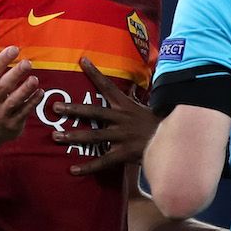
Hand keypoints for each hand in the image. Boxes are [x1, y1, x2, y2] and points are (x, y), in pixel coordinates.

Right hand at [0, 27, 41, 147]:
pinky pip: (24, 112)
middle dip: (15, 75)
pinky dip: (32, 102)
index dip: (1, 60)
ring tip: (34, 80)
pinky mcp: (12, 124)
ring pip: (14, 102)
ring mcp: (1, 114)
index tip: (14, 49)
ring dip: (25, 90)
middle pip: (2, 87)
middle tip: (28, 63)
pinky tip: (40, 92)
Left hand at [53, 58, 158, 175]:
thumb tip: (132, 86)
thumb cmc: (159, 125)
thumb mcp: (146, 109)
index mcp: (127, 106)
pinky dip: (88, 167)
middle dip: (74, 109)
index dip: (95, 73)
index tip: (82, 60)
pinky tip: (73, 170)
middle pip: (94, 112)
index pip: (108, 86)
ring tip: (56, 136)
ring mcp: (122, 136)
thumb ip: (135, 100)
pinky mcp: (124, 153)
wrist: (175, 142)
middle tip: (55, 107)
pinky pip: (103, 161)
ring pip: (94, 136)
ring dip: (74, 135)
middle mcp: (122, 119)